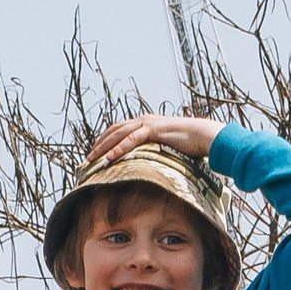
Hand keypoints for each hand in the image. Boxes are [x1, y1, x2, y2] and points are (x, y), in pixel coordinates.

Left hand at [89, 113, 222, 165]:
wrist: (203, 136)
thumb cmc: (188, 145)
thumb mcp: (165, 149)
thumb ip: (154, 153)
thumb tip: (147, 169)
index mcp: (145, 123)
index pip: (119, 130)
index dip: (105, 140)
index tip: (94, 153)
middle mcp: (143, 120)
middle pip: (114, 131)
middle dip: (99, 144)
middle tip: (87, 158)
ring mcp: (148, 123)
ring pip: (119, 134)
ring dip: (103, 147)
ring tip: (92, 159)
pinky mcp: (153, 129)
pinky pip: (132, 140)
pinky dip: (119, 148)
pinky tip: (109, 158)